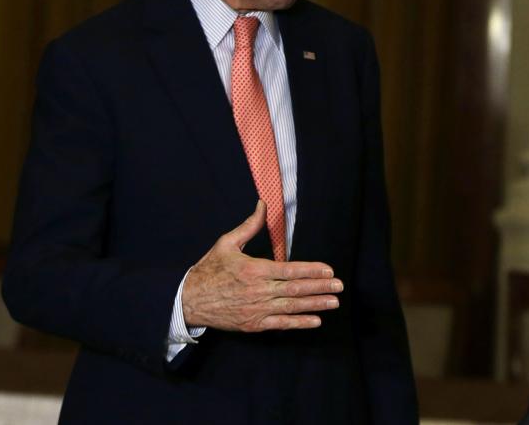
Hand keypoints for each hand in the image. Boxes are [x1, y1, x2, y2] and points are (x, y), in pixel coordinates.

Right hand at [182, 201, 341, 331]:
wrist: (188, 301)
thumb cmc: (209, 270)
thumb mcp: (227, 243)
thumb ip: (249, 225)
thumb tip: (263, 204)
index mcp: (254, 269)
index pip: (291, 269)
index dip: (312, 270)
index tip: (329, 270)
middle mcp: (258, 290)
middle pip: (296, 289)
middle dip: (321, 287)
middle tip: (340, 286)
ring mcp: (257, 309)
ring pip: (292, 307)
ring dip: (316, 305)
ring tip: (334, 302)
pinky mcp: (254, 324)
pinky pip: (281, 324)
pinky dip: (299, 323)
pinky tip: (315, 320)